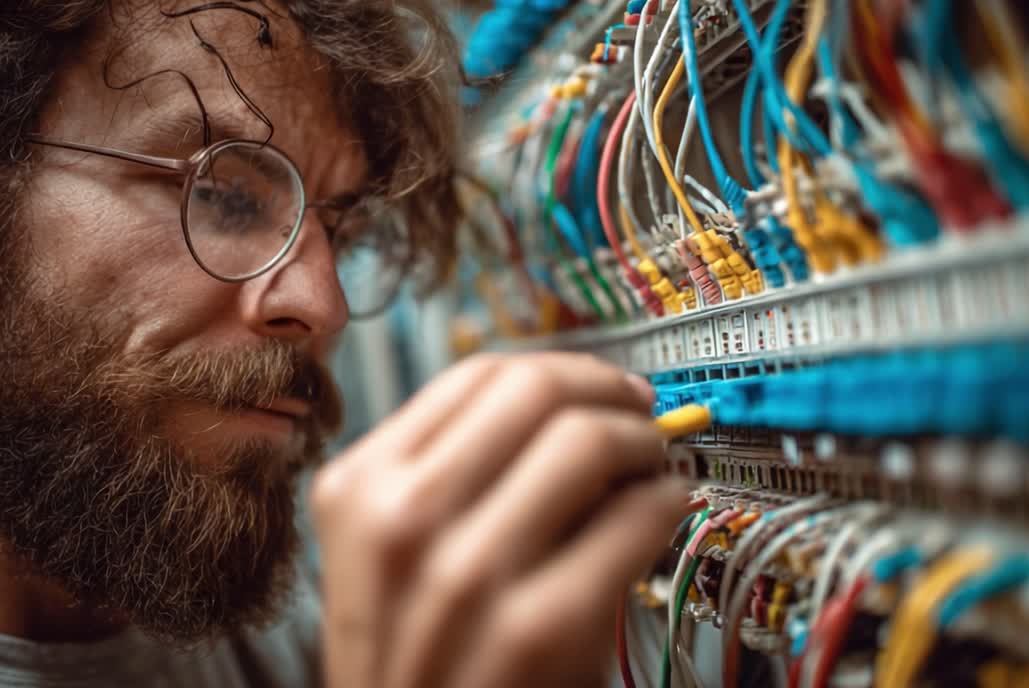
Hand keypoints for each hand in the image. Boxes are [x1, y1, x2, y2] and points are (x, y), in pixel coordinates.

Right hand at [311, 352, 686, 687]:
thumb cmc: (416, 667)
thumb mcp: (393, 558)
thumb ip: (455, 477)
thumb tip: (574, 408)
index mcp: (360, 491)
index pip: (476, 375)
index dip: (557, 369)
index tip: (595, 387)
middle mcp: (401, 521)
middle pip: (534, 390)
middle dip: (607, 390)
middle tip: (640, 414)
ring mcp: (467, 574)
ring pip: (587, 438)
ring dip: (644, 440)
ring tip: (655, 464)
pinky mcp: (540, 629)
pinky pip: (635, 518)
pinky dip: (667, 501)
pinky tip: (665, 513)